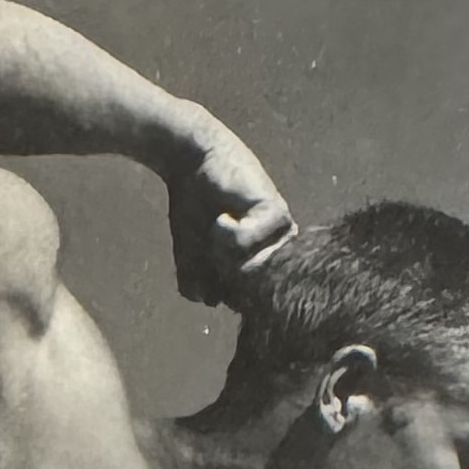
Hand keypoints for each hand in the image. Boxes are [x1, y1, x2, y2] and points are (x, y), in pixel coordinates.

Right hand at [165, 113, 294, 308]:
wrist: (188, 163)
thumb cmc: (192, 209)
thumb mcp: (192, 258)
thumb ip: (200, 286)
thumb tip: (213, 300)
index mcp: (261, 272)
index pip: (246, 306)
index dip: (218, 290)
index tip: (206, 261)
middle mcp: (277, 258)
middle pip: (245, 295)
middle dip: (218, 275)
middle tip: (210, 243)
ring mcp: (281, 238)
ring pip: (246, 274)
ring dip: (220, 255)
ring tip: (216, 227)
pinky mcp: (277, 214)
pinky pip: (243, 244)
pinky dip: (223, 233)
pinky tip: (223, 215)